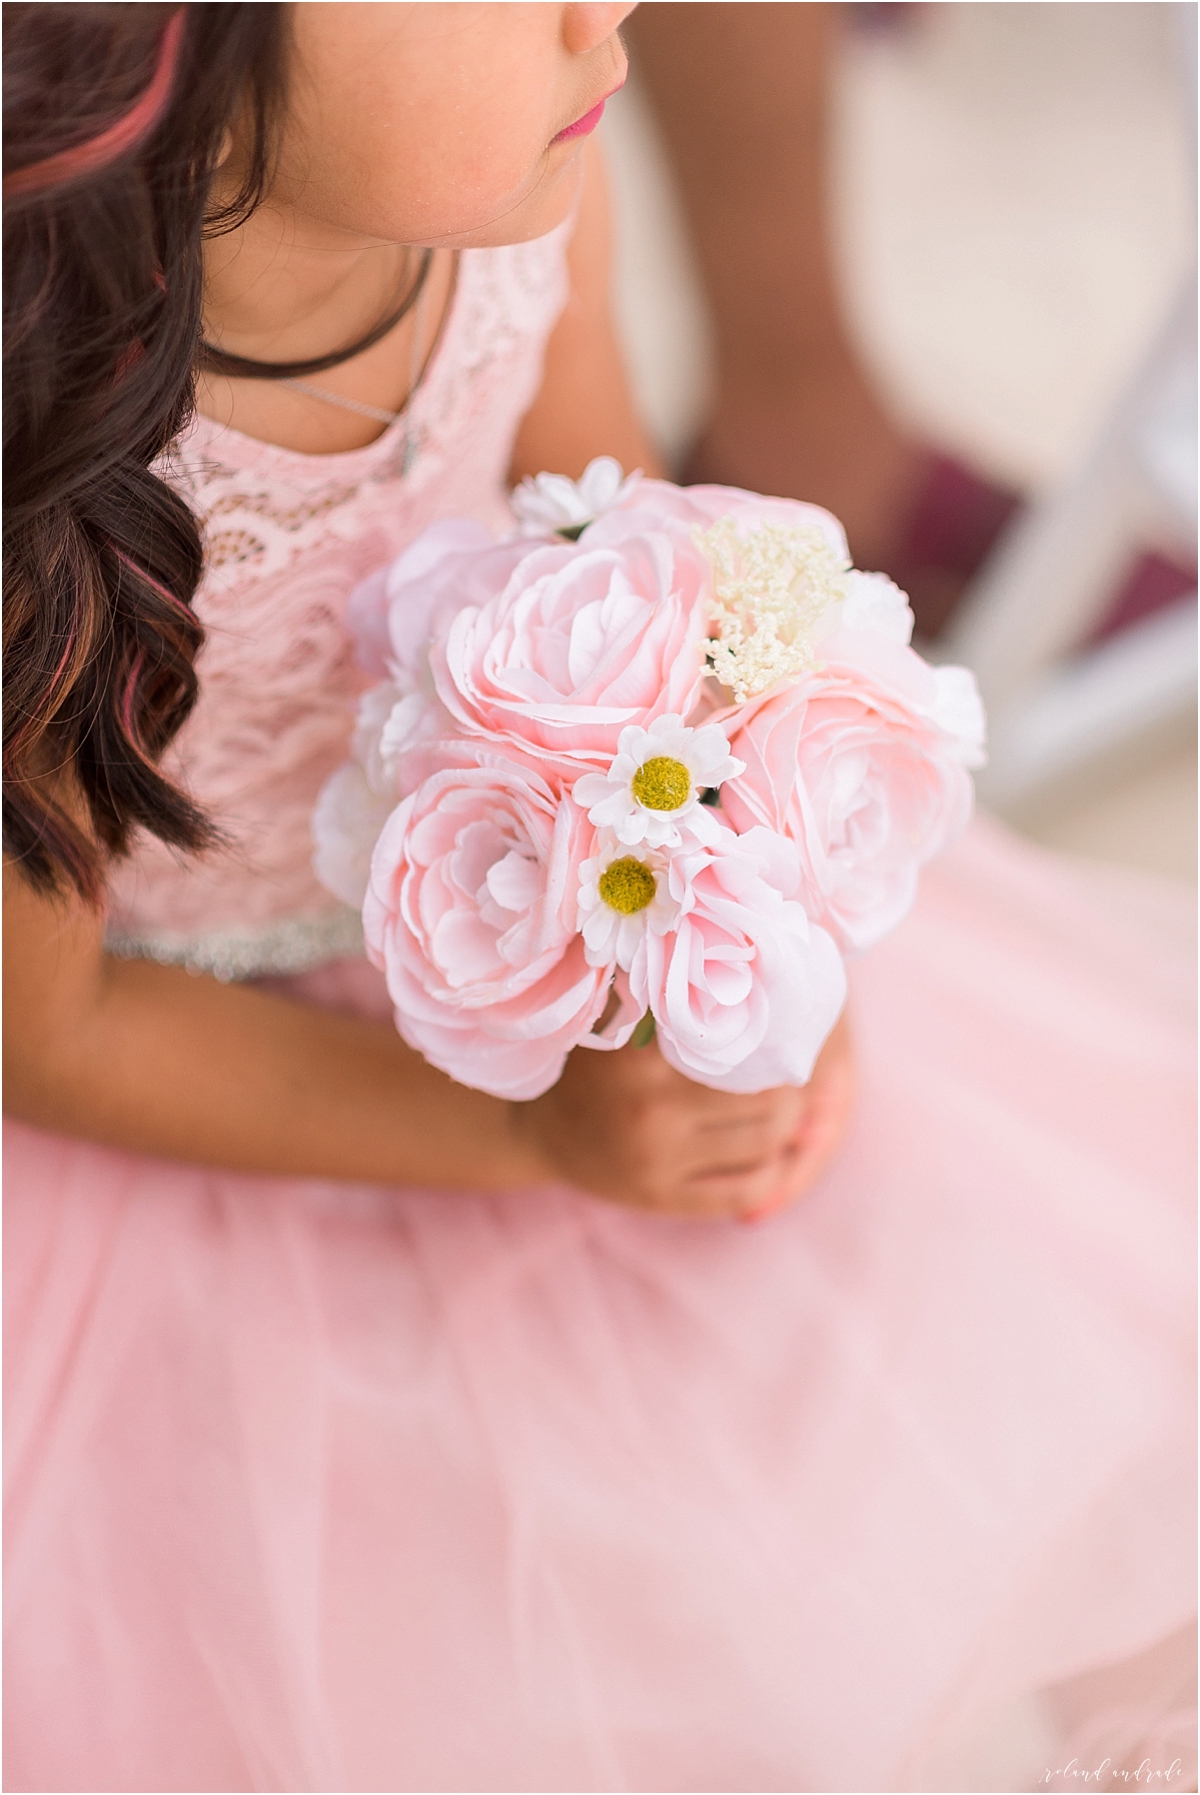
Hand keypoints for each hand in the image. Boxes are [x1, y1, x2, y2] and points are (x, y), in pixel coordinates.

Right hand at [513, 1010, 853, 1220]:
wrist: (538, 1131)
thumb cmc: (591, 1059)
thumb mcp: (611, 1013)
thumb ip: (656, 981)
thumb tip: (717, 930)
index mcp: (640, 1061)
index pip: (741, 1047)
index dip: (776, 1036)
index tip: (789, 1022)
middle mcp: (651, 1114)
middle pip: (769, 1099)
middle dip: (790, 1083)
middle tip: (793, 1064)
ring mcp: (659, 1163)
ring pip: (768, 1143)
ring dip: (788, 1123)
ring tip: (784, 1100)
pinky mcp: (665, 1200)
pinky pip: (748, 1189)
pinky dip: (773, 1169)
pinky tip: (768, 1148)